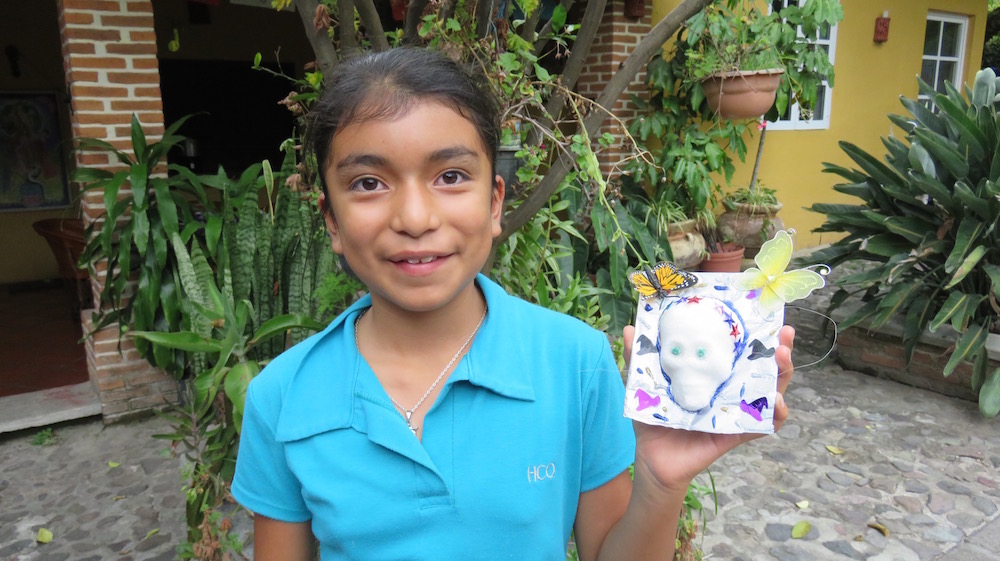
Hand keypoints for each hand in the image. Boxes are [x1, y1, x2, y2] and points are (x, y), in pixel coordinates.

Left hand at [623, 324, 794, 494]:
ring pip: (770, 392)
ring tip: (783, 359)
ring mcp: (736, 413)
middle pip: (763, 368)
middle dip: (779, 350)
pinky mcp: (736, 435)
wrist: (652, 459)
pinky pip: (763, 426)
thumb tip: (629, 329)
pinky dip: (775, 415)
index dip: (756, 336)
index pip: (740, 352)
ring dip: (782, 376)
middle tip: (784, 334)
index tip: (767, 316)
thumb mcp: (645, 385)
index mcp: (714, 376)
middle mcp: (730, 392)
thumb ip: (639, 358)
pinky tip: (777, 402)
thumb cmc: (653, 419)